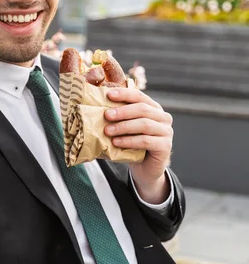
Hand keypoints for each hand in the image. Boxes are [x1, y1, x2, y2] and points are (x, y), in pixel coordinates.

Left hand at [104, 88, 172, 203]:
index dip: (124, 94)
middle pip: (143, 109)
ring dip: (123, 127)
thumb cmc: (133, 146)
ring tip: (108, 131)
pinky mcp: (165, 146)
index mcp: (154, 108)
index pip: (140, 96)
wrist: (145, 169)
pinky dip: (129, 140)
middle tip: (106, 115)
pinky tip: (117, 142)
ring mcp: (167, 132)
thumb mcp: (126, 130)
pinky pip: (146, 141)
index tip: (109, 95)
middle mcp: (163, 118)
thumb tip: (96, 108)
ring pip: (144, 124)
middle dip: (122, 111)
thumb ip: (119, 118)